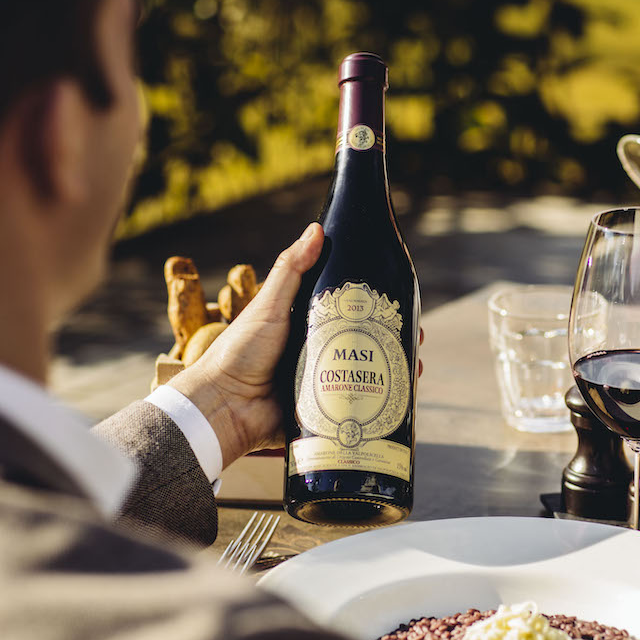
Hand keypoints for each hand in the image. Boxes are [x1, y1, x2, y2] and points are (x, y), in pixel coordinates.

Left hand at [166, 226, 424, 465]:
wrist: (224, 407)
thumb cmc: (239, 352)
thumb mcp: (269, 305)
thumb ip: (291, 269)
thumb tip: (317, 230)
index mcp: (304, 324)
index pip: (348, 310)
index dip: (375, 306)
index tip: (397, 301)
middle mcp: (316, 351)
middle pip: (364, 342)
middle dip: (393, 339)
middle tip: (415, 336)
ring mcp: (322, 382)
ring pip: (366, 374)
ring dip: (393, 370)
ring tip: (415, 366)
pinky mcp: (323, 409)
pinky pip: (356, 405)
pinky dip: (379, 401)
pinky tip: (402, 396)